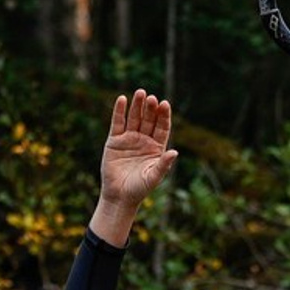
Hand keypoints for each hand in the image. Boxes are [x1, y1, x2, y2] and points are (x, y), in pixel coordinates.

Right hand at [88, 90, 178, 243]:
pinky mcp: (114, 140)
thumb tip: (175, 152)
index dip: (163, 116)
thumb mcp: (154, 176)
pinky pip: (117, 123)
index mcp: (156, 147)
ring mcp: (129, 139)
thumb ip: (163, 164)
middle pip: (148, 120)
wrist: (119, 196)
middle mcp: (144, 140)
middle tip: (151, 98)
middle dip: (150, 108)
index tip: (165, 104)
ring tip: (140, 93)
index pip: (162, 127)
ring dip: (137, 106)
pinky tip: (122, 99)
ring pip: (134, 118)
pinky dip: (119, 111)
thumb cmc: (139, 189)